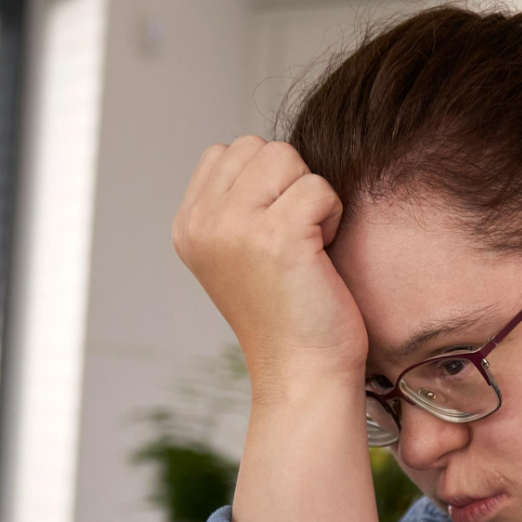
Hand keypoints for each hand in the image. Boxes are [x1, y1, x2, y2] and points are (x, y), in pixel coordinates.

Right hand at [171, 135, 366, 391]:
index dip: (267, 181)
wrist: (303, 374)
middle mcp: (203, 223)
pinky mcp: (277, 236)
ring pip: (288, 159)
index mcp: (188, 225)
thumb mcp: (241, 254)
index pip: (228, 152)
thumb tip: (270, 155)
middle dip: (290, 183)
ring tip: (307, 245)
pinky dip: (333, 216)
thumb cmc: (289, 315)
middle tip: (295, 239)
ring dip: (311, 196)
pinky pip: (319, 187)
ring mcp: (235, 227)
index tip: (274, 234)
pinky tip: (322, 255)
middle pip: (259, 147)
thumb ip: (238, 204)